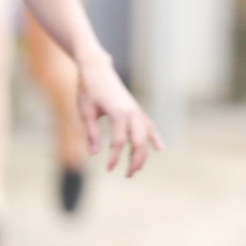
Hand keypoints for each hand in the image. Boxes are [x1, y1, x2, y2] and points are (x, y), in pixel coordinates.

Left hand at [77, 55, 161, 176]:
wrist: (96, 69)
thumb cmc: (88, 90)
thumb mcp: (86, 112)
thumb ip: (92, 133)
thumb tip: (95, 154)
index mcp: (118, 113)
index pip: (120, 142)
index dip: (115, 157)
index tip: (109, 169)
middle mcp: (131, 112)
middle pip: (138, 141)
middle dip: (135, 160)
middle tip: (128, 175)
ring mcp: (135, 110)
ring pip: (146, 135)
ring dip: (144, 152)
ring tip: (138, 168)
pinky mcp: (135, 108)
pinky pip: (149, 125)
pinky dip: (154, 137)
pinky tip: (160, 148)